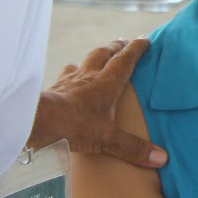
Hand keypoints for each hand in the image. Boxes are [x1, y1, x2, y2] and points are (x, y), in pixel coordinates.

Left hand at [28, 38, 167, 167]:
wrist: (35, 120)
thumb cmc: (73, 125)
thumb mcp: (107, 138)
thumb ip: (133, 147)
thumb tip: (162, 158)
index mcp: (106, 83)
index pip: (125, 60)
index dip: (136, 48)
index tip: (146, 39)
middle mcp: (88, 76)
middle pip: (104, 54)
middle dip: (116, 46)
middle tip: (124, 41)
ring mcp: (69, 80)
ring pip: (84, 61)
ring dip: (94, 57)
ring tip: (99, 56)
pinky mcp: (53, 88)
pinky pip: (65, 74)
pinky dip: (72, 72)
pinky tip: (70, 75)